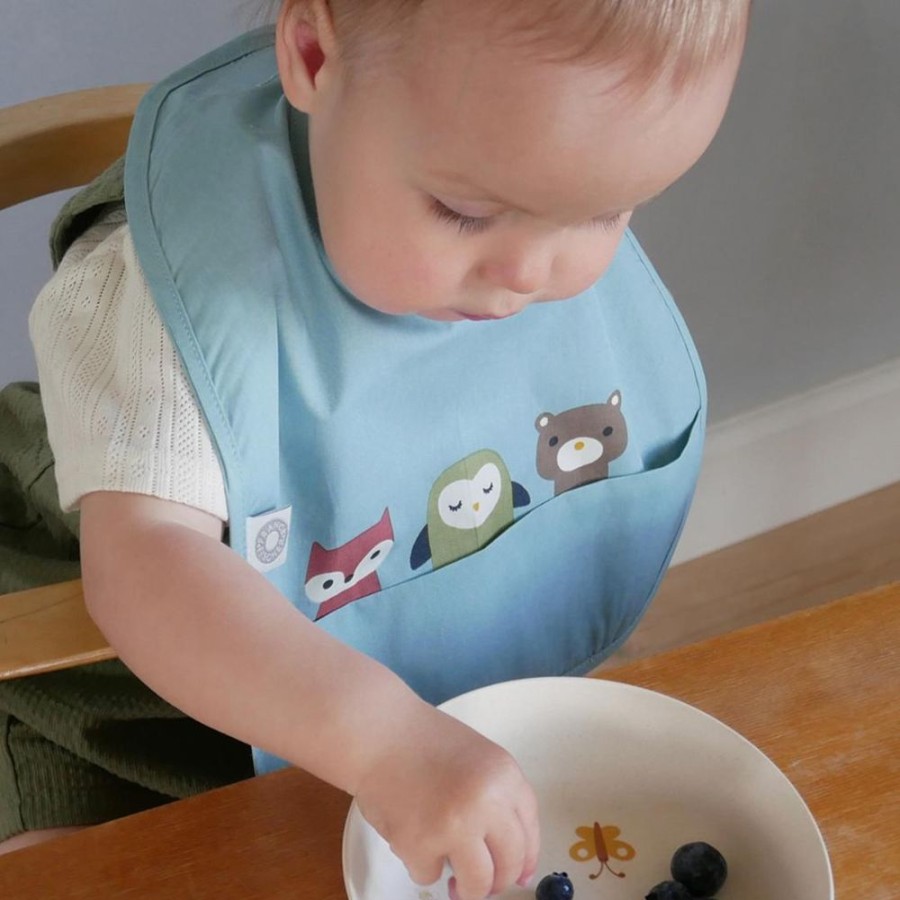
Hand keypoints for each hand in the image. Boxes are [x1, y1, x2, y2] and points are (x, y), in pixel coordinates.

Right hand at [353, 702, 539, 899]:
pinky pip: (430, 875)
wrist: (377, 732)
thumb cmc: (422, 740)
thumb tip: (515, 860)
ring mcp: (455, 825)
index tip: (520, 875)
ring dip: (467, 888)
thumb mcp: (478, 758)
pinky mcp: (420, 844)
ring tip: (453, 879)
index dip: (526, 859)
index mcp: (505, 776)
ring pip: (478, 883)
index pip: (530, 831)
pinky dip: (422, 864)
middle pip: (510, 863)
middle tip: (481, 883)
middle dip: (497, 882)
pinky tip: (413, 836)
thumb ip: (498, 798)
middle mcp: (487, 802)